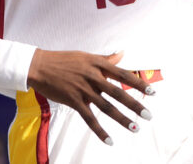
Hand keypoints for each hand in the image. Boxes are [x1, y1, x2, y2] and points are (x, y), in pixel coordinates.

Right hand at [27, 50, 153, 144]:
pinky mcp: (73, 101)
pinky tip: (110, 140)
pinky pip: (89, 118)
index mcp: (97, 64)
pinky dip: (100, 130)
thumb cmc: (64, 60)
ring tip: (135, 128)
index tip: (152, 92)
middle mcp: (93, 77)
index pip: (122, 74)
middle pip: (118, 93)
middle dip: (134, 104)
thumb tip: (122, 53)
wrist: (40, 66)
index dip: (138, 84)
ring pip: (106, 107)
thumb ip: (105, 59)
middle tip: (148, 115)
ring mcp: (83, 90)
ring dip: (122, 119)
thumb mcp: (87, 56)